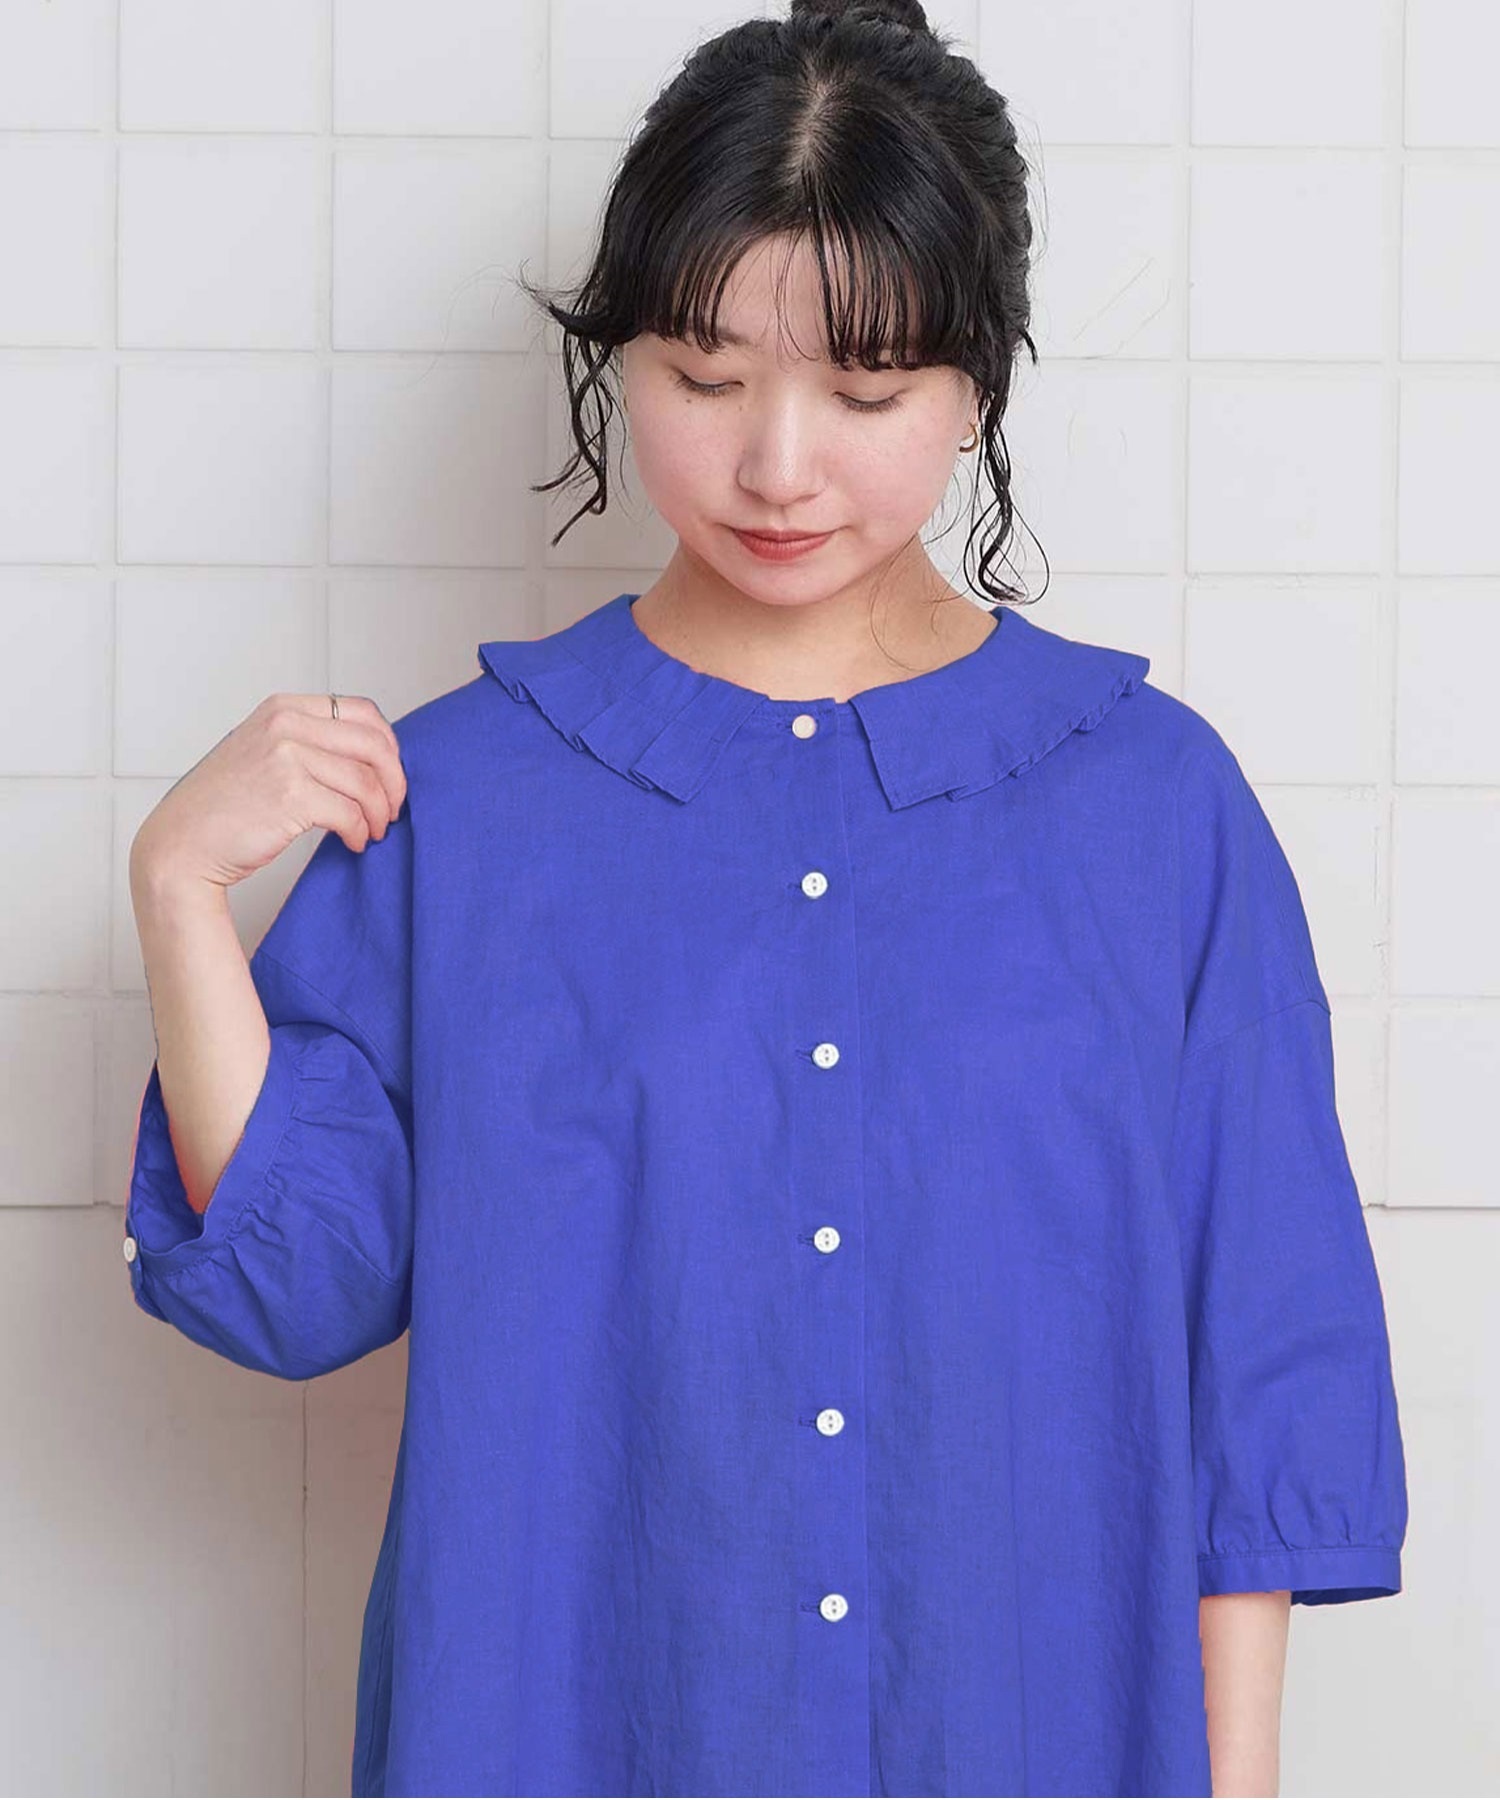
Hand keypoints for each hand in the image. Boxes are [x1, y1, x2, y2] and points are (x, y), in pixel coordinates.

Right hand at [129, 691, 408, 892]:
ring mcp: (287, 758)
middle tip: (393, 808)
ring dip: (379, 813)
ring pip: (366, 783)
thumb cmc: (222, 806)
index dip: (388, 746)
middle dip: (394, 782)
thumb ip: (306, 741)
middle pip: (373, 746)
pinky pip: (350, 813)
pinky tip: (354, 842)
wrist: (181, 843)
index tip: (391, 773)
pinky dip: (360, 831)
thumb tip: (368, 754)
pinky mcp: (291, 796)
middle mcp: (286, 725)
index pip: (362, 712)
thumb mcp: (261, 750)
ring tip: (373, 831)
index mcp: (283, 709)